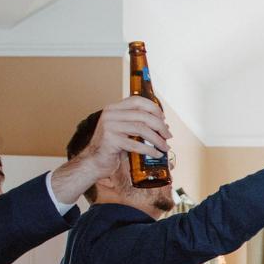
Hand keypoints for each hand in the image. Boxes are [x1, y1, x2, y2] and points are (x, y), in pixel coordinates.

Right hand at [50, 97, 171, 204]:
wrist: (94, 162)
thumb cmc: (112, 147)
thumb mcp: (124, 131)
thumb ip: (139, 124)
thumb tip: (164, 125)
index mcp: (113, 109)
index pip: (137, 100)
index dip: (154, 108)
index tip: (163, 119)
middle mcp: (110, 114)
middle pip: (143, 115)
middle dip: (160, 125)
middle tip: (168, 136)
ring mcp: (109, 126)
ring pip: (141, 129)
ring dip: (157, 139)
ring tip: (165, 147)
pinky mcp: (111, 140)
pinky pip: (136, 144)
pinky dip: (150, 150)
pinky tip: (157, 154)